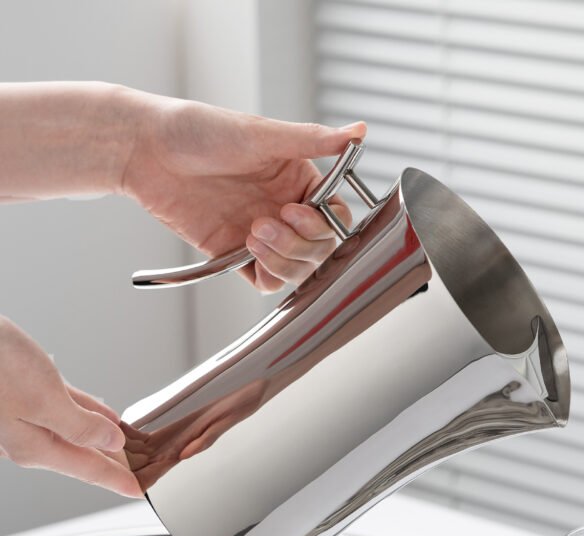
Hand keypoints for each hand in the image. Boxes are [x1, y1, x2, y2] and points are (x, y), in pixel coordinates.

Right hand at [0, 317, 139, 496]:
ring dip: (101, 438)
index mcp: (34, 445)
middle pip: (82, 454)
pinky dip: (85, 412)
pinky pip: (62, 408)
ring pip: (74, 432)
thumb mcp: (44, 401)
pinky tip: (100, 413)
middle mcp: (26, 435)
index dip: (117, 480)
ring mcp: (21, 415)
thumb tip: (110, 442)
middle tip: (140, 473)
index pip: (88, 469)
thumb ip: (80, 426)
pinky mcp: (19, 390)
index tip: (138, 490)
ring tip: (126, 446)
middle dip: (111, 463)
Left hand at [121, 95, 365, 291]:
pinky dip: (268, 275)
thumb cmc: (199, 131)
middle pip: (320, 250)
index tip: (295, 211)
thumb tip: (361, 131)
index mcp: (299, 182)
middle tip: (266, 223)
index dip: (324, 224)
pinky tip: (248, 253)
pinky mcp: (236, 254)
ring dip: (283, 259)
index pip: (335, 218)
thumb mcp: (262, 134)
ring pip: (298, 270)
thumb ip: (314, 139)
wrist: (147, 150)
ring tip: (252, 235)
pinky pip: (267, 281)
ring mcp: (262, 235)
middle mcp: (285, 210)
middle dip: (299, 244)